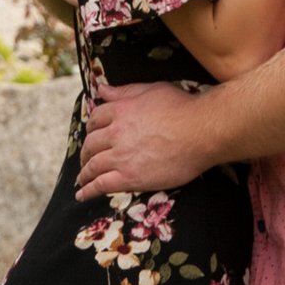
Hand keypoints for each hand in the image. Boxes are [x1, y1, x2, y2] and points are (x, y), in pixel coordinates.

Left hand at [75, 83, 214, 196]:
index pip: (96, 119)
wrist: (201, 131)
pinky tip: (82, 194)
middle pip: (91, 144)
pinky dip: (89, 190)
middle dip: (86, 152)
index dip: (92, 128)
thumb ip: (125, 91)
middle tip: (87, 159)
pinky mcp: (130, 177)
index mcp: (120, 110)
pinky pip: (101, 185)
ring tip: (82, 179)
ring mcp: (121, 156)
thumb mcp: (152, 90)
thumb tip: (101, 89)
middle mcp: (115, 133)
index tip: (92, 134)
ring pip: (93, 166)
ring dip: (85, 173)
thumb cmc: (183, 107)